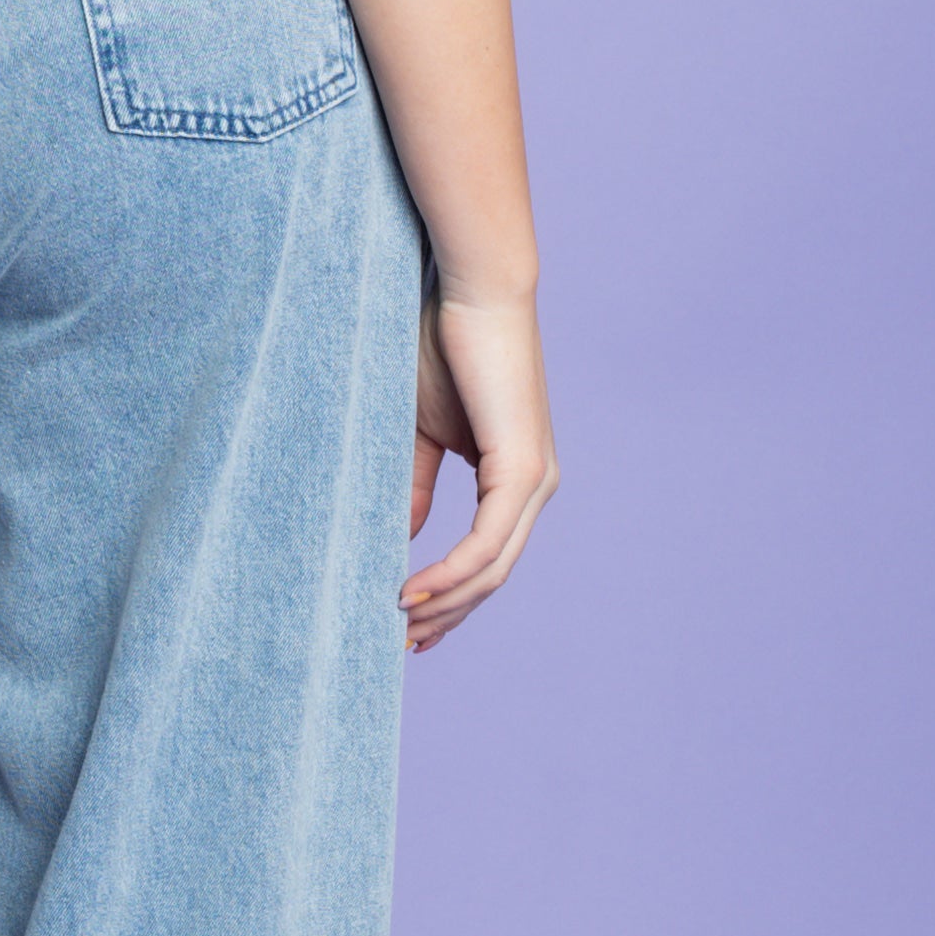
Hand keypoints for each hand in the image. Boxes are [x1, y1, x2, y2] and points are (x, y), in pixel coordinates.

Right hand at [402, 287, 555, 653]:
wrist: (467, 290)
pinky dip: (451, 574)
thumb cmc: (440, 345)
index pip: (486, 557)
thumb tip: (406, 539)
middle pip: (493, 576)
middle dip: (447, 616)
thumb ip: (416, 486)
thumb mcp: (418, 432)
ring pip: (492, 569)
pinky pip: (487, 543)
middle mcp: (535, 485)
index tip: (406, 626)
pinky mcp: (523, 468)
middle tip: (399, 646)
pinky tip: (414, 591)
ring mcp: (535, 480)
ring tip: (399, 623)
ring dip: (445, 604)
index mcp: (515, 477)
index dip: (449, 598)